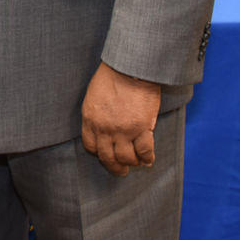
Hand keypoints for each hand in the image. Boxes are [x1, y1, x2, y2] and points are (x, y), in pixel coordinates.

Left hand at [81, 62, 161, 176]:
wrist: (130, 68)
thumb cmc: (112, 77)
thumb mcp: (94, 95)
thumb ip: (97, 113)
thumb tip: (103, 125)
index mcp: (90, 119)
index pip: (91, 146)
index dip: (99, 153)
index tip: (105, 155)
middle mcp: (104, 129)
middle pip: (107, 157)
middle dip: (114, 167)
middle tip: (121, 171)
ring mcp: (123, 130)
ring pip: (126, 158)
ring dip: (132, 163)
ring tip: (137, 164)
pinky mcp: (141, 128)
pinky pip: (145, 151)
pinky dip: (148, 158)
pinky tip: (149, 160)